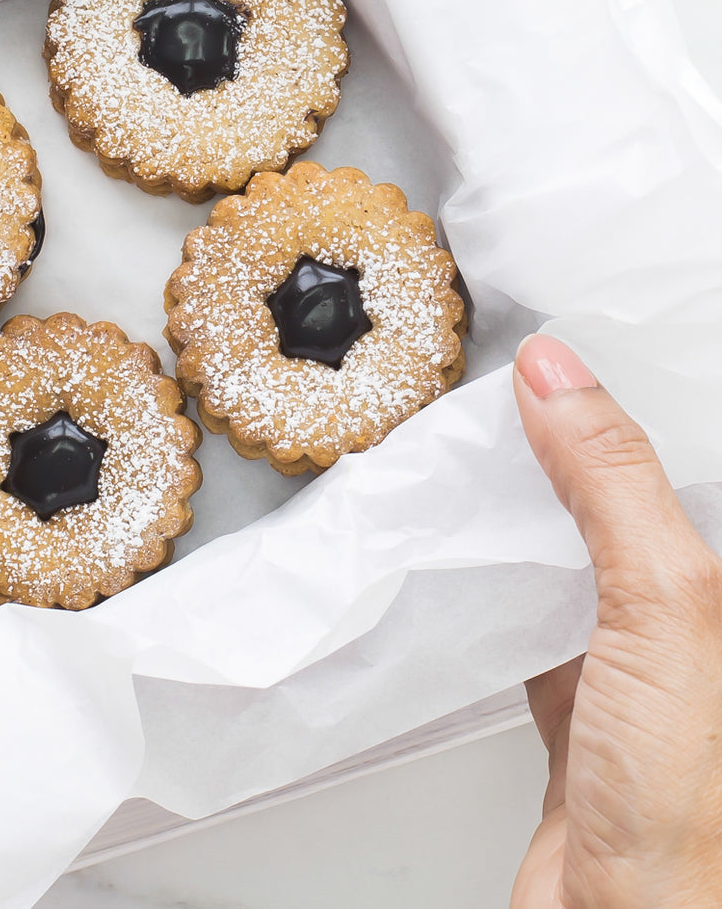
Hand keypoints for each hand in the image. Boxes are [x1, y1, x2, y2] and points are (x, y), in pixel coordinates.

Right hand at [509, 335, 721, 907]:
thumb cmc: (693, 815)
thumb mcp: (668, 610)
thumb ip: (615, 488)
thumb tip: (561, 379)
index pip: (691, 471)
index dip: (637, 406)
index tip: (576, 354)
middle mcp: (697, 634)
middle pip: (633, 513)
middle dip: (576, 454)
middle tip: (518, 393)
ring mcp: (643, 679)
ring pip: (583, 569)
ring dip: (533, 523)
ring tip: (482, 465)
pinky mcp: (584, 722)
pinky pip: (539, 633)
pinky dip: (500, 598)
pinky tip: (473, 575)